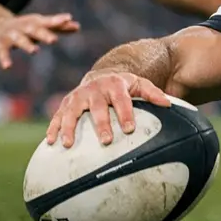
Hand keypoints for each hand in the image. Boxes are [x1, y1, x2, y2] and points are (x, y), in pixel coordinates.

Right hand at [0, 13, 79, 69]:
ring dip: (27, 45)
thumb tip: (78, 27)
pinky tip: (7, 66)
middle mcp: (24, 27)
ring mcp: (11, 35)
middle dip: (44, 34)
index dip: (58, 20)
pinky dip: (4, 58)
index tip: (69, 18)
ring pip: (19, 40)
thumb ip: (59, 27)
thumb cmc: (26, 27)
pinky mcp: (0, 44)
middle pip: (35, 30)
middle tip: (54, 40)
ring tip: (35, 51)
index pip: (49, 21)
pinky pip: (2, 52)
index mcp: (35, 23)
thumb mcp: (40, 25)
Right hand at [45, 70, 170, 147]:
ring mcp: (77, 96)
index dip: (125, 113)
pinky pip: (57, 117)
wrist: (101, 77)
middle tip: (106, 140)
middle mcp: (94, 89)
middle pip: (97, 107)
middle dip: (101, 123)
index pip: (121, 99)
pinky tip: (51, 143)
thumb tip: (168, 104)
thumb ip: (152, 93)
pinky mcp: (65, 104)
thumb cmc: (124, 86)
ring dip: (69, 127)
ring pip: (71, 111)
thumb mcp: (139, 84)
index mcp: (114, 84)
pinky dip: (53, 128)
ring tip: (68, 144)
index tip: (129, 129)